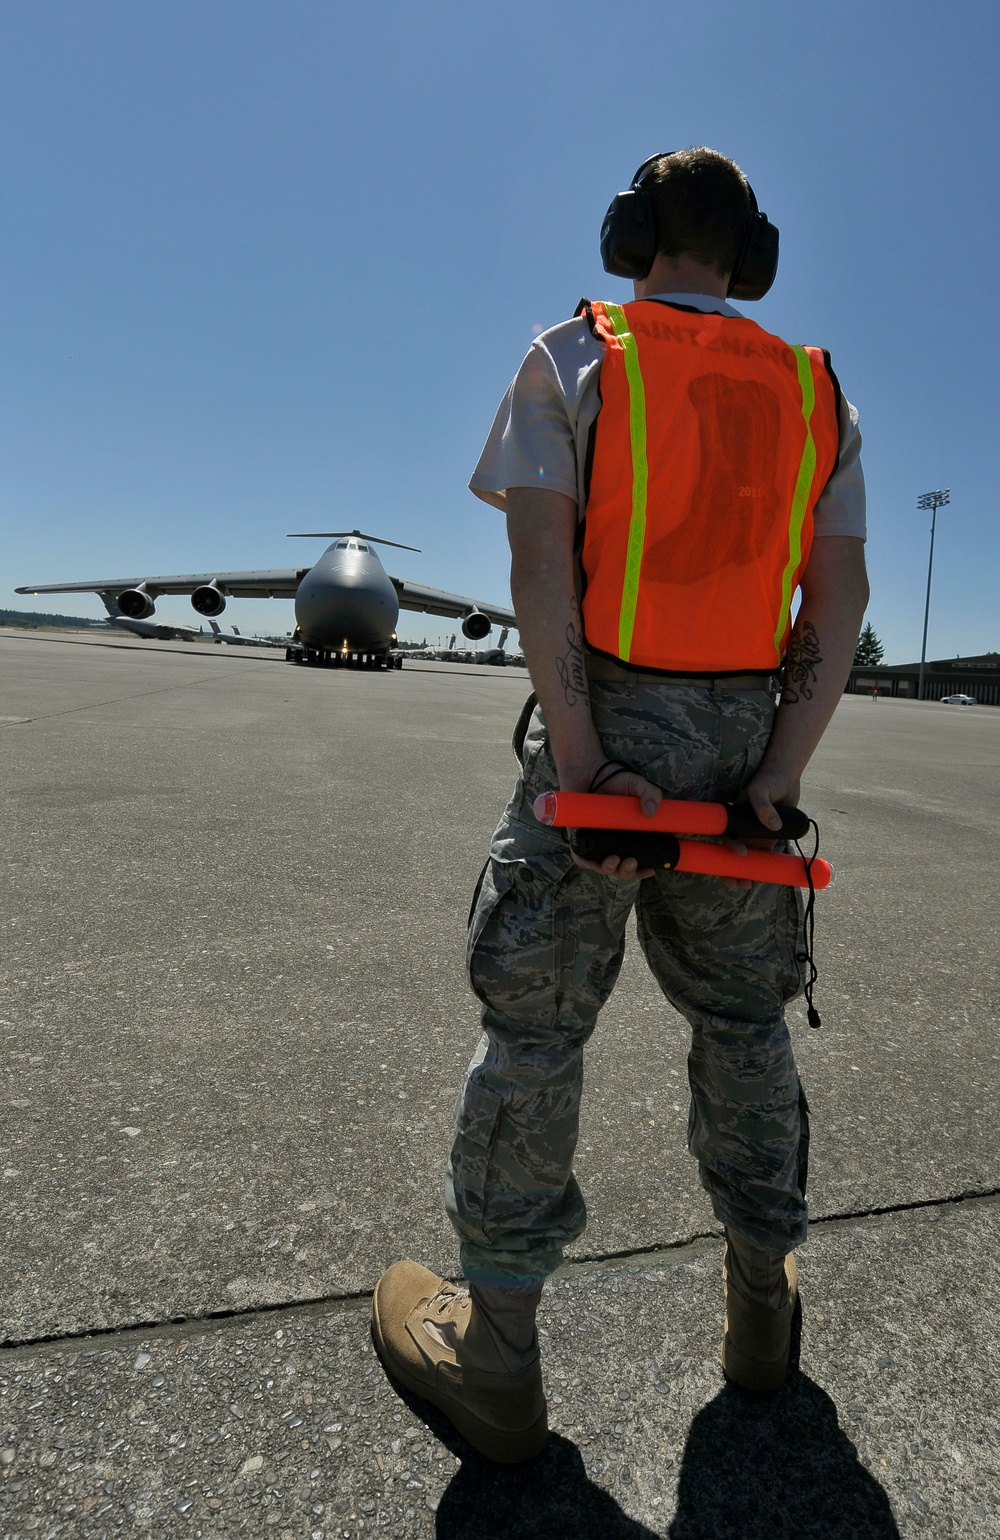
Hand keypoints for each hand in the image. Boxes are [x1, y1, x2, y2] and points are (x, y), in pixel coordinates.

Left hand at [562, 763, 662, 881]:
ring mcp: (593, 840)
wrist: (586, 767)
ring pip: (600, 866)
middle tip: (631, 862)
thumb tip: (651, 813)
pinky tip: (597, 862)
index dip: (643, 870)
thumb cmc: (611, 777)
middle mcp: (610, 840)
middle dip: (626, 872)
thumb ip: (650, 793)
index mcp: (626, 835)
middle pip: (618, 868)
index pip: (636, 860)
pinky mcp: (577, 837)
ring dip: (609, 869)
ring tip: (615, 860)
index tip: (651, 869)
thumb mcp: (636, 784)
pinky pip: (580, 857)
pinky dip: (587, 863)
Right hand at [719, 763, 801, 891]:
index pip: (727, 836)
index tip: (740, 853)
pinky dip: (764, 867)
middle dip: (732, 870)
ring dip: (747, 873)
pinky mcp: (770, 838)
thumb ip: (764, 807)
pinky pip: (766, 855)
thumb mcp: (762, 790)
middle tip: (735, 884)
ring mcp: (756, 835)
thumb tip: (774, 826)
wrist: (786, 778)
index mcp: (734, 818)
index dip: (728, 848)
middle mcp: (742, 829)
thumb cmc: (768, 780)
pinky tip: (763, 878)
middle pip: (733, 854)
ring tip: (747, 886)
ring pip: (749, 859)